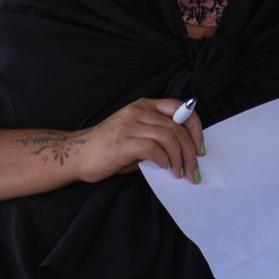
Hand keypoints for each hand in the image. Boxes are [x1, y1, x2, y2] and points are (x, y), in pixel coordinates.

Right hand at [73, 98, 204, 182]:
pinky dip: (164, 160)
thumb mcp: (136, 134)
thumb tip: (183, 152)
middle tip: (193, 170)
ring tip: (180, 173)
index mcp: (144, 105)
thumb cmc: (108, 148)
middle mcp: (138, 111)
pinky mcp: (124, 142)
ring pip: (170, 137)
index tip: (200, 148)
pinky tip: (165, 168)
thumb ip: (157, 136)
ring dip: (180, 158)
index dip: (195, 127)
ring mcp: (130, 125)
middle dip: (191, 151)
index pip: (180, 108)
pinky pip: (154, 148)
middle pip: (178, 126)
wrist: (77, 155)